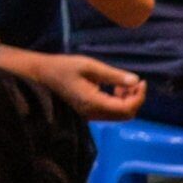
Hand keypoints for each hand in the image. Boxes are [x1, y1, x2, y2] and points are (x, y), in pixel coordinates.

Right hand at [10, 47, 146, 117]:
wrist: (41, 75)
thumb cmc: (63, 67)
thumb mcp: (88, 66)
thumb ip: (112, 75)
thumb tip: (135, 80)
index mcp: (93, 103)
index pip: (126, 108)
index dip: (138, 97)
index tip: (141, 81)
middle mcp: (93, 113)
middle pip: (125, 115)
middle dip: (135, 99)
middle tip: (135, 82)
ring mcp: (90, 115)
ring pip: (119, 115)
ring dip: (127, 101)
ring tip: (123, 83)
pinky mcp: (88, 112)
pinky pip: (110, 112)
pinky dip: (118, 102)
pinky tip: (114, 88)